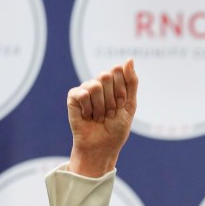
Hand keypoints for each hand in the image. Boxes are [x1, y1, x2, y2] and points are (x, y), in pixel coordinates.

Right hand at [66, 58, 137, 176]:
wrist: (103, 146)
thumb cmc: (116, 128)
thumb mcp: (130, 105)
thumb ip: (131, 82)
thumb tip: (130, 59)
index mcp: (114, 83)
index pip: (119, 72)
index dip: (122, 92)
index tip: (121, 106)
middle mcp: (99, 83)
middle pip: (106, 76)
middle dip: (112, 99)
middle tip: (110, 113)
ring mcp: (85, 88)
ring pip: (95, 86)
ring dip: (101, 107)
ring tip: (99, 117)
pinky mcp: (73, 96)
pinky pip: (82, 94)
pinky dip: (88, 109)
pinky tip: (87, 116)